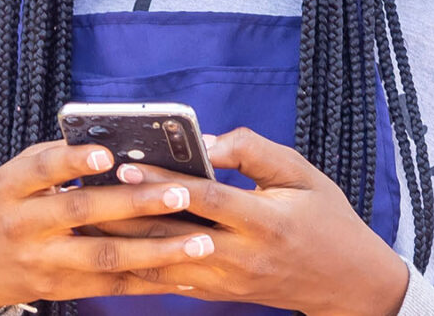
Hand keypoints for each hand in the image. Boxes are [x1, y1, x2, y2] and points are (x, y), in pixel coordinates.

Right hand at [0, 141, 220, 309]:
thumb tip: (114, 143)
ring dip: (157, 250)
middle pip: (82, 213)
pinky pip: (111, 286)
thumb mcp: (10, 177)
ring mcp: (43, 262)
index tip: (106, 154)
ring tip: (199, 241)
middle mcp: (24, 226)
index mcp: (10, 188)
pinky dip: (150, 280)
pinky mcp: (59, 289)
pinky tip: (185, 274)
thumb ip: (54, 161)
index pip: (40, 169)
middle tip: (181, 194)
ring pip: (105, 257)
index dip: (72, 161)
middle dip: (136, 204)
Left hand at [112, 130, 410, 315]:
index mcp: (266, 221)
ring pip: (162, 261)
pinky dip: (136, 261)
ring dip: (123, 239)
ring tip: (87, 213)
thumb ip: (254, 151)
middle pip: (172, 233)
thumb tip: (208, 139)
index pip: (205, 198)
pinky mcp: (218, 294)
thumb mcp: (303, 174)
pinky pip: (168, 280)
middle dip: (126, 210)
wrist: (347, 283)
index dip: (164, 181)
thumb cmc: (326, 219)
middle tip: (88, 186)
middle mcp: (242, 256)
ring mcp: (228, 281)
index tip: (127, 163)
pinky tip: (109, 243)